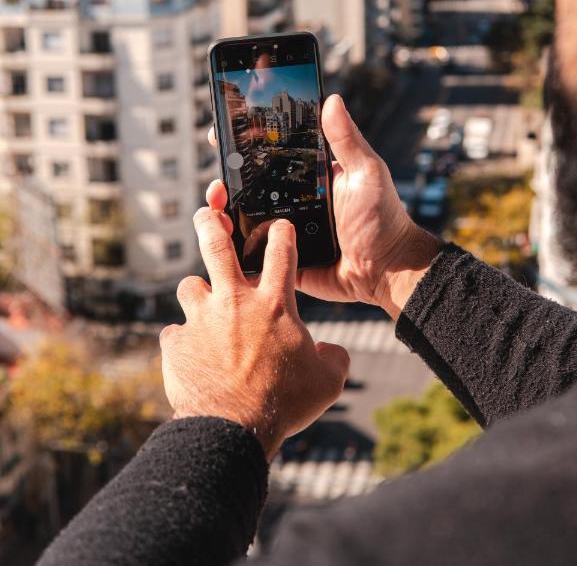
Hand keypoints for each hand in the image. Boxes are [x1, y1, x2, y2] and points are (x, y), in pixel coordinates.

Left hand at [159, 210, 349, 459]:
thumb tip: (331, 351)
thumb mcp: (327, 382)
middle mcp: (235, 302)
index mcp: (274, 305)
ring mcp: (201, 319)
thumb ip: (334, 358)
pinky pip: (175, 331)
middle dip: (211, 223)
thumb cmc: (283, 404)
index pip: (281, 252)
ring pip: (189, 285)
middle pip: (217, 245)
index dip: (282, 233)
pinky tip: (191, 354)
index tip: (280, 226)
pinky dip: (183, 338)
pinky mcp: (176, 342)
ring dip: (197, 292)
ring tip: (203, 305)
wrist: (234, 431)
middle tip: (206, 212)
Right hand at [206, 94, 439, 318]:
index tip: (226, 125)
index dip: (246, 139)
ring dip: (223, 206)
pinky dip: (232, 243)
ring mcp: (283, 229)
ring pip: (243, 215)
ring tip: (216, 199)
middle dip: (226, 172)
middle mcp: (293, 199)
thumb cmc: (384, 219)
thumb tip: (331, 99)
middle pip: (249, 182)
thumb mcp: (367, 173)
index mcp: (309, 176)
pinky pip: (250, 252)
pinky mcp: (280, 259)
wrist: (388, 272)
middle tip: (218, 169)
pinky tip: (220, 233)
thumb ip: (347, 140)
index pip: (272, 152)